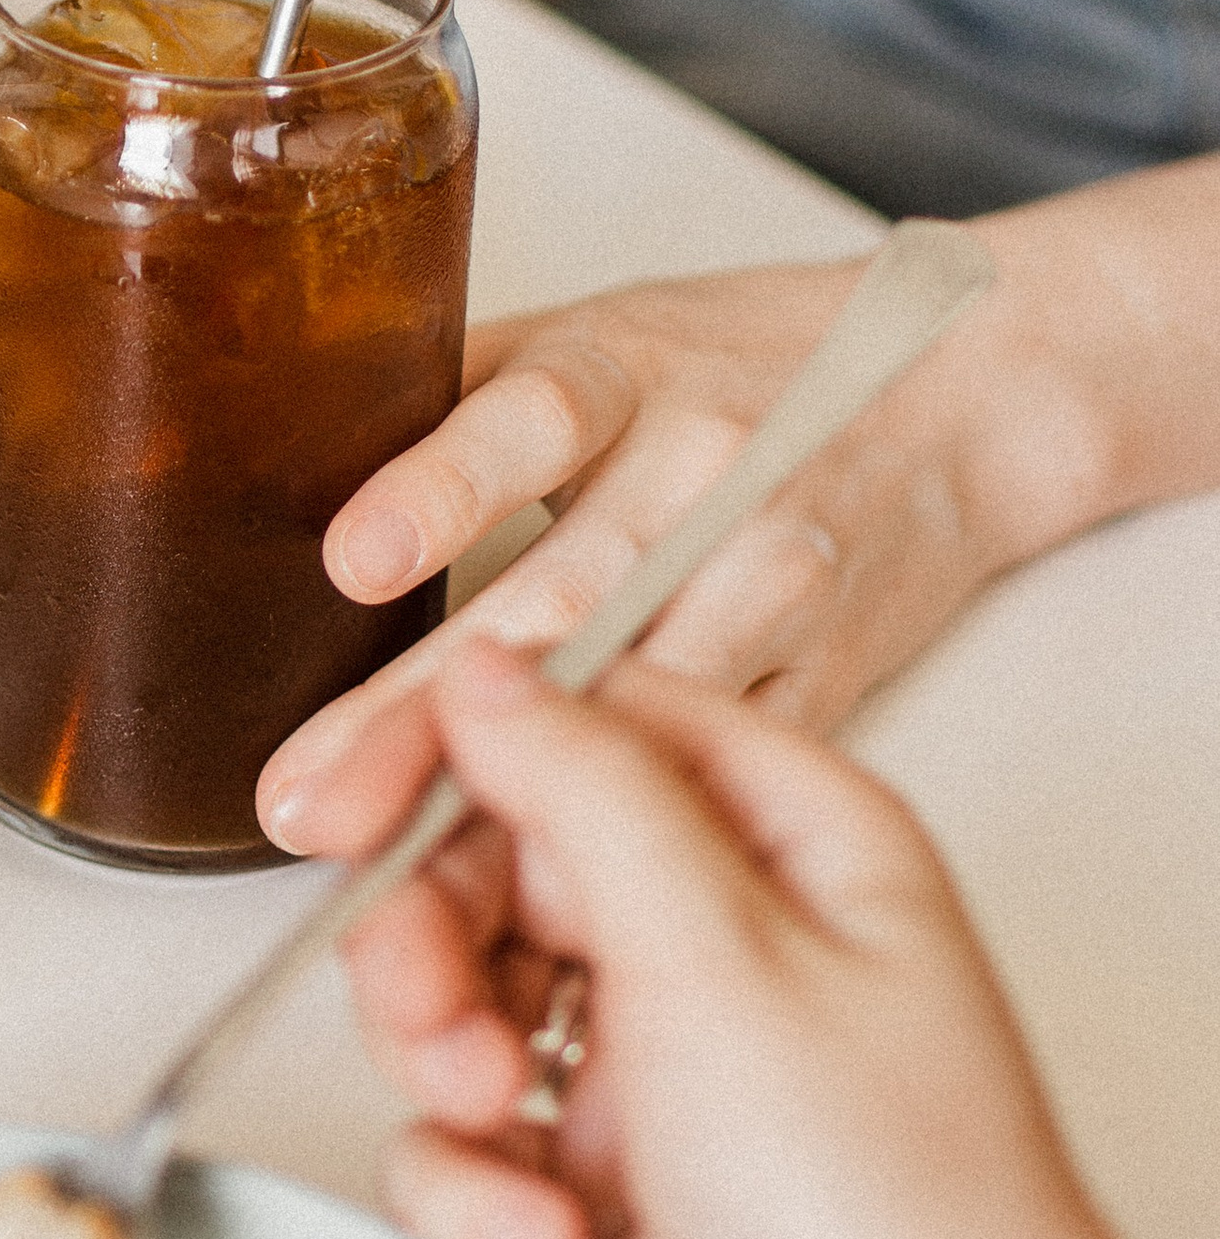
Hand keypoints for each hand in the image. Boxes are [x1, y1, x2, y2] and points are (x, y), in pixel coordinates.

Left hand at [257, 242, 1049, 854]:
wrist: (956, 398)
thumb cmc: (745, 361)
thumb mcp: (599, 328)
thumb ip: (457, 386)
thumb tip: (281, 430)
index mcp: (635, 369)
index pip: (534, 418)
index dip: (444, 489)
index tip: (355, 561)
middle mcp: (711, 476)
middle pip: (562, 604)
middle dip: (426, 718)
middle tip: (313, 801)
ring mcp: (777, 584)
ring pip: (635, 711)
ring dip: (511, 805)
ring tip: (386, 872)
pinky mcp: (826, 679)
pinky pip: (711, 775)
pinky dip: (624, 843)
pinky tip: (528, 910)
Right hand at [322, 640, 1219, 1238]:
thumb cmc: (903, 1228)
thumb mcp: (726, 959)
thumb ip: (589, 793)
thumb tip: (494, 675)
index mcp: (790, 842)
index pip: (583, 720)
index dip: (448, 751)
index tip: (340, 804)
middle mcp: (724, 940)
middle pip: (497, 861)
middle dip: (433, 942)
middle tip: (431, 1021)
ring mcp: (658, 1069)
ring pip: (460, 1001)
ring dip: (443, 1071)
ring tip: (492, 1134)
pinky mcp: (599, 1190)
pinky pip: (467, 1147)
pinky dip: (475, 1194)